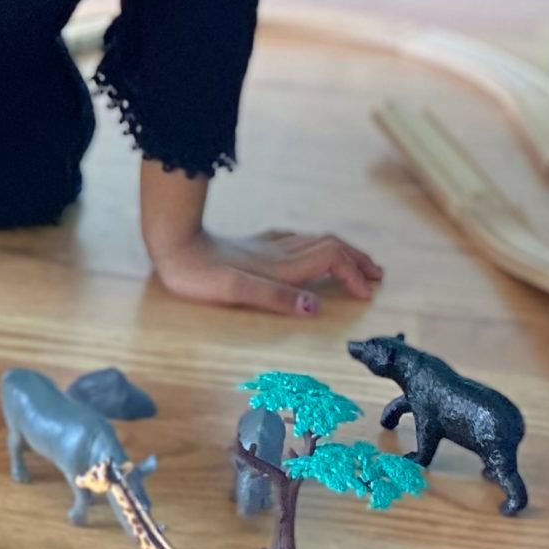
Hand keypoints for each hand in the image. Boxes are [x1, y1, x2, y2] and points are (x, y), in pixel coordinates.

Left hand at [148, 224, 383, 317]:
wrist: (171, 244)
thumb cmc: (198, 275)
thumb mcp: (234, 291)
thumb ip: (275, 299)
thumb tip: (315, 308)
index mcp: (280, 266)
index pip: (331, 259)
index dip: (353, 274)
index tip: (368, 294)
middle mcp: (279, 252)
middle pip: (330, 246)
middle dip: (356, 259)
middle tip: (377, 275)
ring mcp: (266, 245)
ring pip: (315, 240)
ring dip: (341, 251)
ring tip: (355, 263)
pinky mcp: (252, 244)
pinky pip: (296, 240)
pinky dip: (316, 245)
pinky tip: (308, 249)